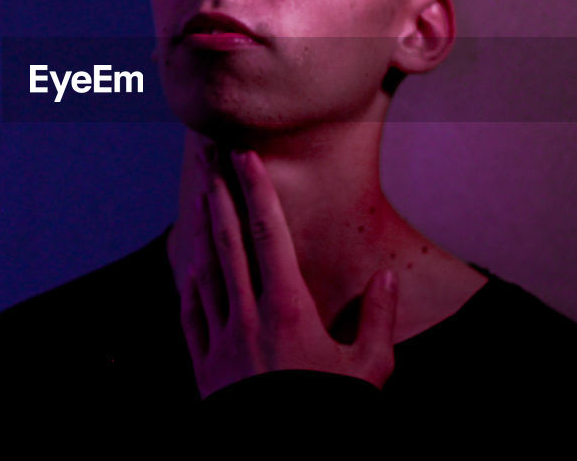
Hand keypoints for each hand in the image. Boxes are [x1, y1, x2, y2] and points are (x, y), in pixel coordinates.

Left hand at [178, 147, 398, 398]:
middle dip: (219, 195)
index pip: (268, 235)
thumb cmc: (329, 417)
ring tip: (198, 197)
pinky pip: (190, 312)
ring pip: (204, 271)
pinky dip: (188, 283)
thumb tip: (388, 278)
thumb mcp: (368, 372)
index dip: (256, 192)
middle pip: (228, 242)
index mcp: (289, 310)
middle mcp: (248, 317)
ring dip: (200, 231)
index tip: (246, 159)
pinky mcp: (204, 367)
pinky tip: (188, 265)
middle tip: (210, 159)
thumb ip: (380, 321)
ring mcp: (220, 341)